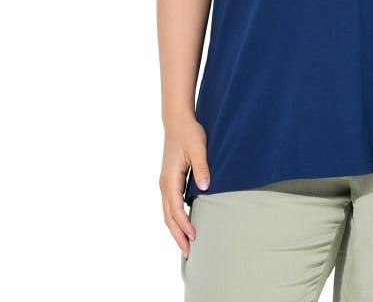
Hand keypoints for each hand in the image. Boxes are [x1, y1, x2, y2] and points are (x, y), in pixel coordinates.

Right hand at [159, 113, 210, 256]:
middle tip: (188, 252)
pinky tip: (184, 224)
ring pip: (167, 212)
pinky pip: (170, 205)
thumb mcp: (198, 147)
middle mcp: (164, 184)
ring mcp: (165, 183)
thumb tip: (205, 187)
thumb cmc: (189, 133)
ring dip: (175, 229)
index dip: (184, 223)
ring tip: (186, 244)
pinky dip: (175, 218)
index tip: (194, 236)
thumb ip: (202, 167)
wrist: (177, 121)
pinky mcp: (169, 181)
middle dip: (177, 235)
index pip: (175, 207)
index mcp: (170, 178)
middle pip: (168, 216)